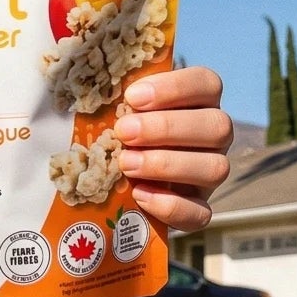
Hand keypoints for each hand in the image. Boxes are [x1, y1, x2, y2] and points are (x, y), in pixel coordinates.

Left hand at [114, 67, 232, 232]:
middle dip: (167, 127)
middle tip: (124, 131)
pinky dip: (171, 206)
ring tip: (126, 164)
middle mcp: (211, 137)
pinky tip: (139, 195)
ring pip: (216, 168)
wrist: (114, 188)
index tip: (132, 97)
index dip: (174, 87)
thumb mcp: (112, 110)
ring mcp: (208, 174)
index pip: (206, 83)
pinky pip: (201, 212)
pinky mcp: (198, 209)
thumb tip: (79, 85)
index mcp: (197, 103)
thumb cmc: (115, 134)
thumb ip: (108, 96)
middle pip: (216, 125)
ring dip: (167, 165)